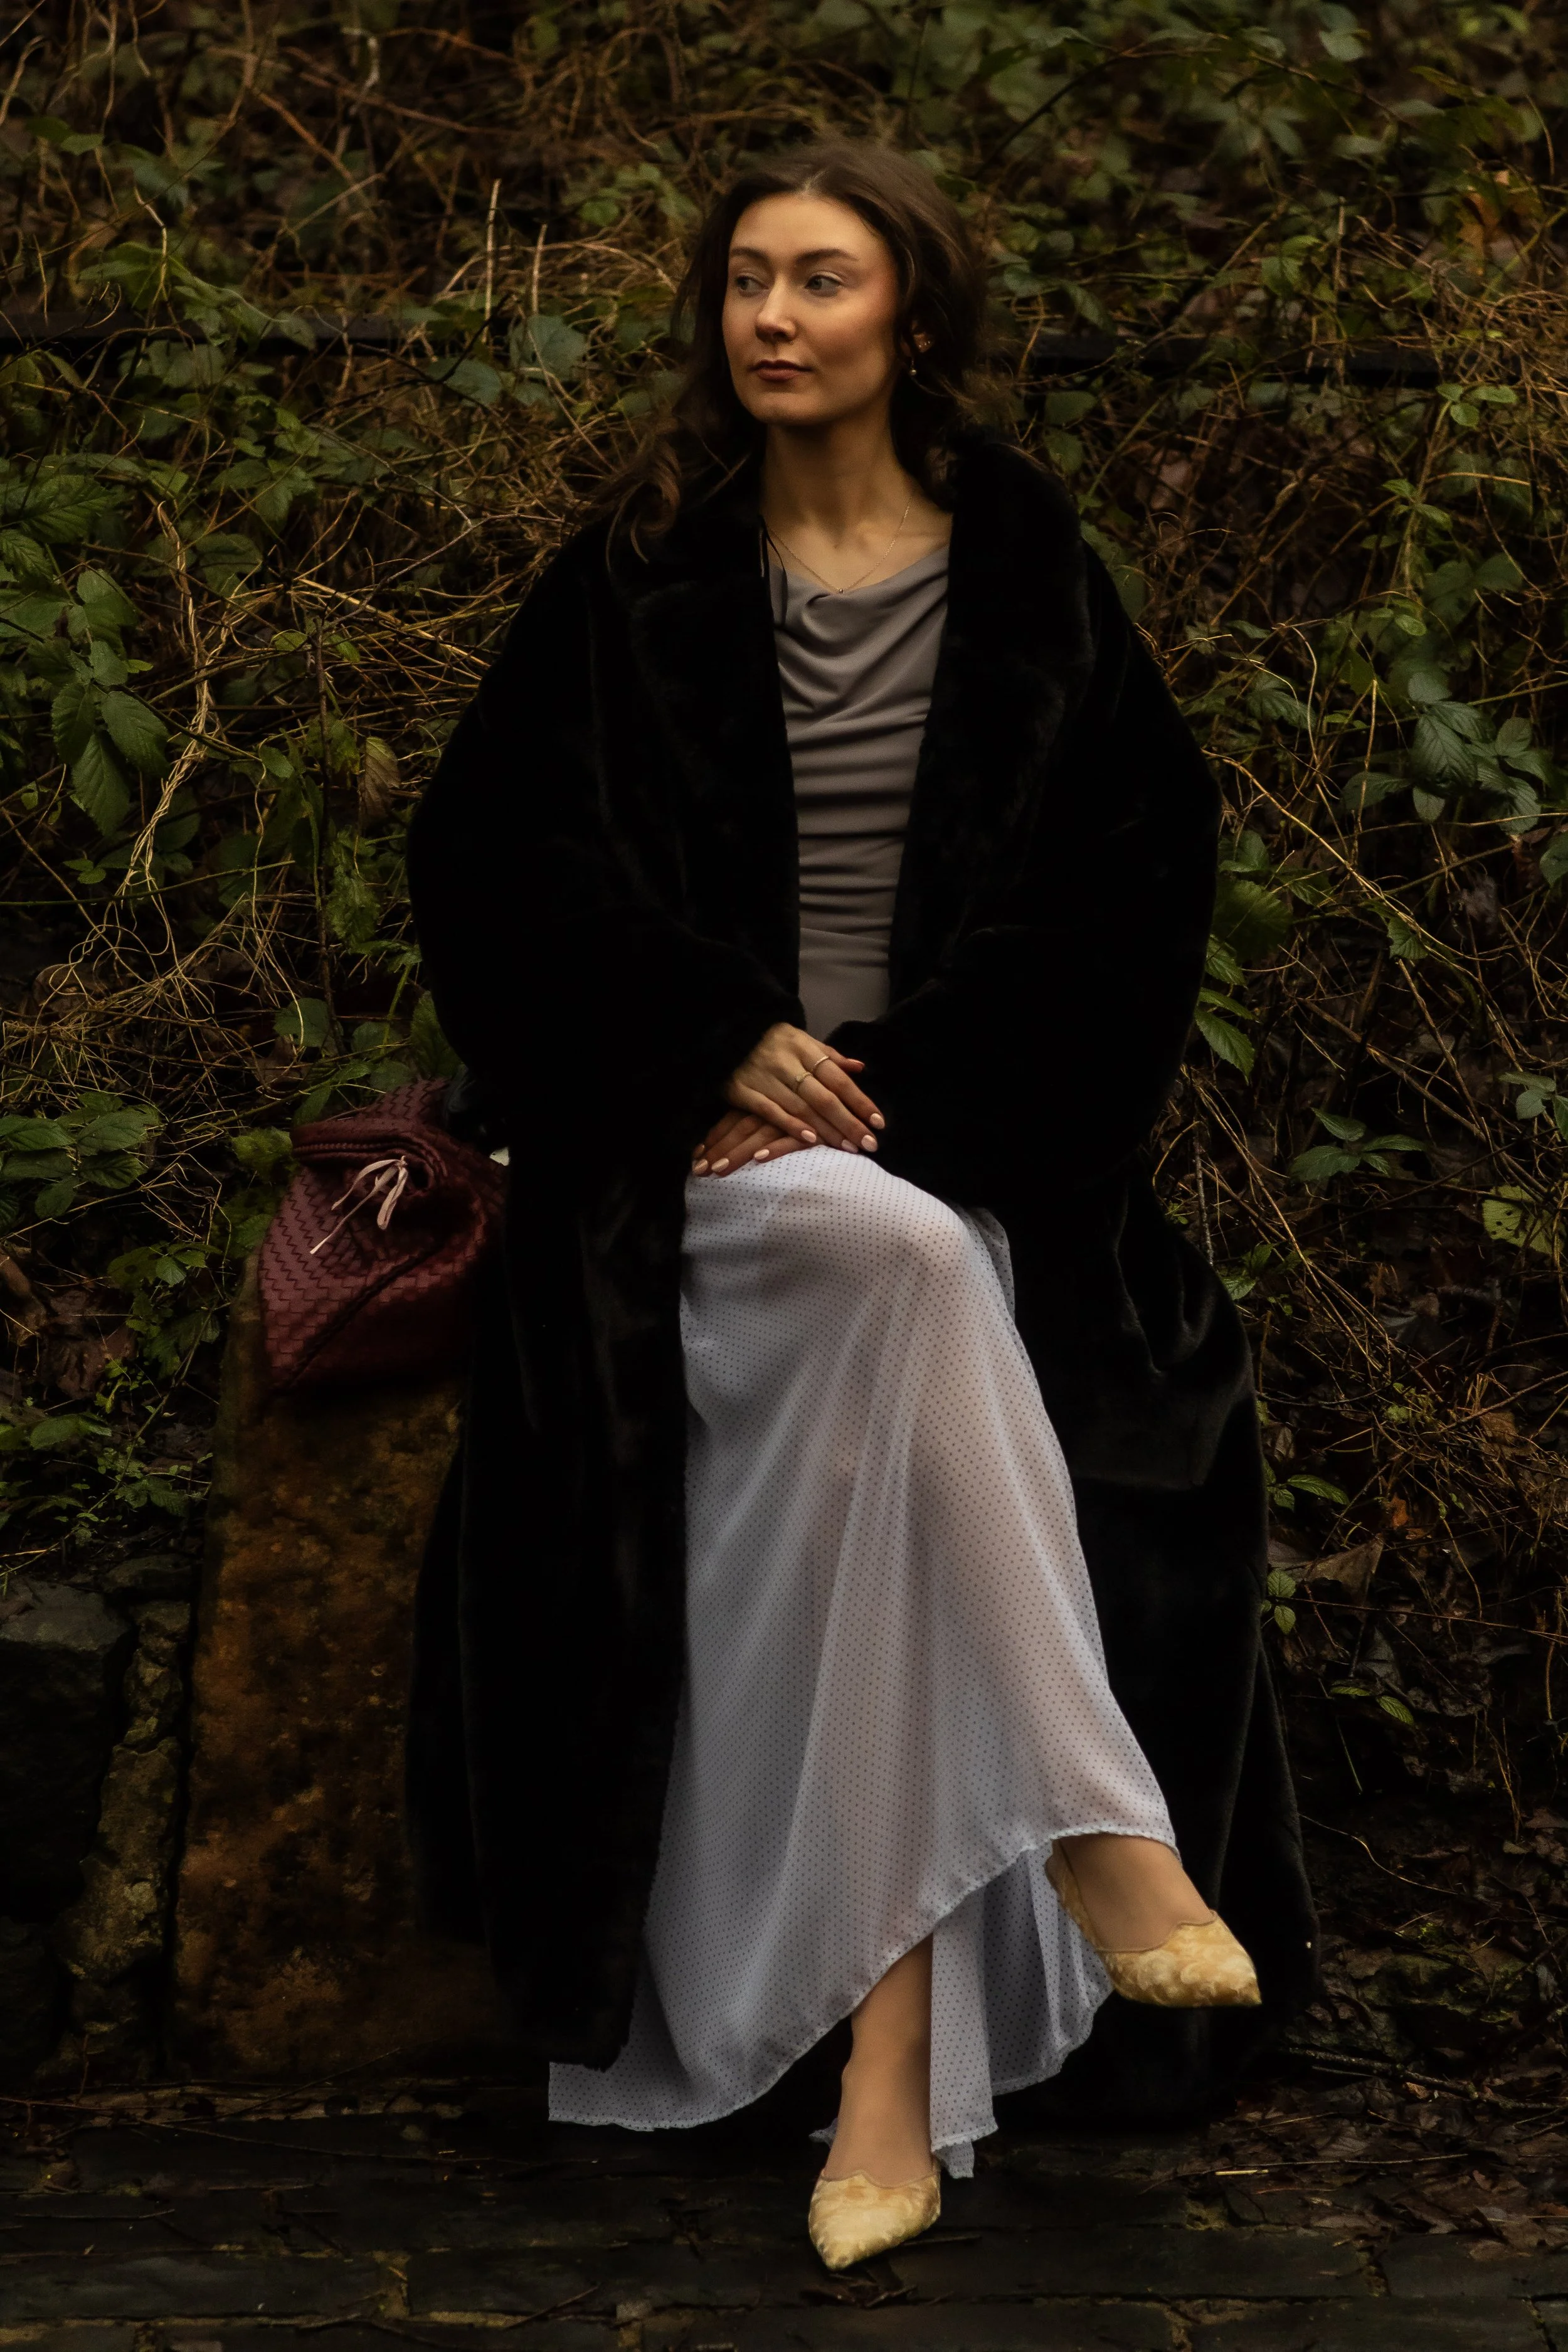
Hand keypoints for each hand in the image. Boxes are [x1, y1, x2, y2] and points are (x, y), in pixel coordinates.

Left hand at [692, 1109, 809, 1177]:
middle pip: (740, 1129)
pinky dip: (775, 1148)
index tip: (696, 1156)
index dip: (714, 1138)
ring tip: (718, 1170)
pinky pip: (790, 1139)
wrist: (852, 1106)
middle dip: (717, 1150)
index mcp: (764, 1101)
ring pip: (758, 1136)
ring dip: (737, 1153)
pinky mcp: (812, 1131)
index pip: (733, 1120)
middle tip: (698, 1172)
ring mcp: (791, 1119)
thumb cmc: (818, 1105)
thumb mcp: (788, 1108)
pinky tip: (758, 1159)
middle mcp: (773, 1107)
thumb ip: (764, 1119)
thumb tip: (745, 1147)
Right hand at [725, 1023, 884, 1153]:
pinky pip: (771, 1112)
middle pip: (824, 1097)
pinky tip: (811, 1140)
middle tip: (869, 1144)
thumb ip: (829, 1056)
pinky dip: (792, 1126)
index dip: (859, 1101)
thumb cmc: (771, 1041)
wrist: (724, 1033)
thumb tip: (859, 1068)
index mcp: (803, 1048)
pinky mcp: (744, 1092)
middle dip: (849, 1122)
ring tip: (848, 1148)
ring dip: (827, 1130)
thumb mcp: (801, 1039)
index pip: (838, 1079)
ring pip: (802, 1108)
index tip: (879, 1122)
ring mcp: (765, 1079)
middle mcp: (787, 1064)